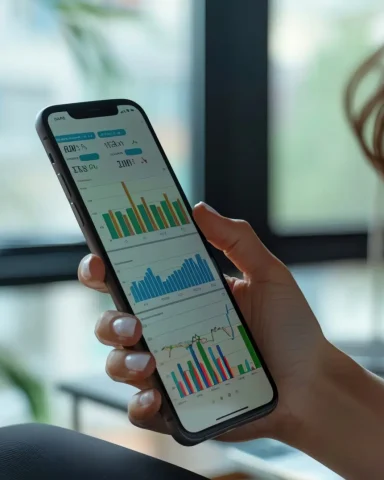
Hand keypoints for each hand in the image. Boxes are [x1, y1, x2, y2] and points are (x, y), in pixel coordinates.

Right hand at [78, 202, 328, 441]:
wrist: (311, 384)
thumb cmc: (290, 328)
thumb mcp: (268, 274)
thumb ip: (237, 239)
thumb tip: (198, 208)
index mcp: (180, 298)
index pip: (130, 281)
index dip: (104, 269)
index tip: (101, 261)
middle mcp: (167, 332)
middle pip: (113, 323)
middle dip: (109, 321)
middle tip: (132, 323)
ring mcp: (169, 370)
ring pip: (119, 365)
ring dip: (121, 362)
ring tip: (148, 360)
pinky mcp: (178, 408)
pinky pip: (142, 409)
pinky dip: (140, 406)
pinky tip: (155, 397)